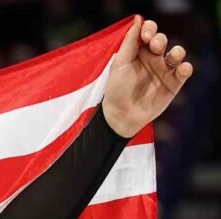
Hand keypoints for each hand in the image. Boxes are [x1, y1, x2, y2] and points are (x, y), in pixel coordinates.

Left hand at [101, 16, 192, 138]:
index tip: (145, 35)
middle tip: (155, 45)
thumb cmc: (116, 89)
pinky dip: (185, 68)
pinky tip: (181, 68)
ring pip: (177, 53)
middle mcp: (153, 58)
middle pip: (162, 41)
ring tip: (171, 56)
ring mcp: (164, 70)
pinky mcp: (173, 83)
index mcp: (138, 51)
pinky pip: (184, 71)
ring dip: (177, 51)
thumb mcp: (120, 64)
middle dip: (160, 40)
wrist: (120, 116)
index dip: (149, 30)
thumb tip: (138, 19)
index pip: (148, 33)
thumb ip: (129, 42)